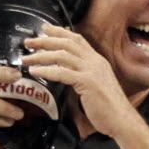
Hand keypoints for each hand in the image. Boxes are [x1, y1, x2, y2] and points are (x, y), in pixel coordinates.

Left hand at [22, 23, 138, 138]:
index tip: (44, 29)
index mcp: (97, 61)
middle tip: (29, 42)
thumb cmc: (107, 108)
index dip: (60, 32)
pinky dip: (46, 70)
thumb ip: (80, 77)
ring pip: (62, 55)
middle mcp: (95, 61)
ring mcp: (92, 70)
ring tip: (27, 59)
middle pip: (67, 43)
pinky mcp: (88, 82)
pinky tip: (35, 71)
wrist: (121, 119)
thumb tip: (63, 75)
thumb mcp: (94, 86)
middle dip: (45, 40)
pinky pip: (62, 72)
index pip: (77, 39)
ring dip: (41, 55)